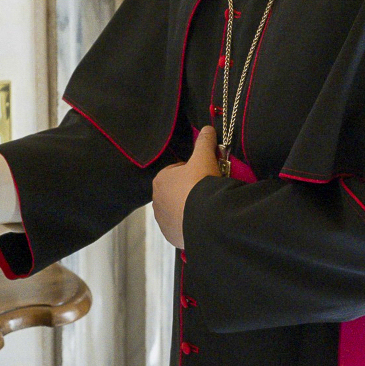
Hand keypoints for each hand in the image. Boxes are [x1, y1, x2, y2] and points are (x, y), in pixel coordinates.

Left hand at [151, 126, 219, 249]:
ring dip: (189, 209)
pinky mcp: (171, 236)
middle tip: (207, 191)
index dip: (191, 171)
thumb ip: (204, 142)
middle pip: (176, 192)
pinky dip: (190, 225)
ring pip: (178, 211)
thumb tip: (207, 129)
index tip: (204, 174)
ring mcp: (163, 221)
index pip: (175, 172)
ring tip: (206, 207)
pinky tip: (202, 222)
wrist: (206, 218)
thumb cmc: (200, 184)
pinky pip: (180, 228)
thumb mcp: (204, 158)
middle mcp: (156, 201)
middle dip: (189, 191)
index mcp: (160, 180)